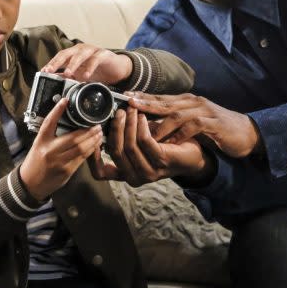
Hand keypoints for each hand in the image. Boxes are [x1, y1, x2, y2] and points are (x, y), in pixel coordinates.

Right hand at [20, 97, 103, 199]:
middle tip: (97, 124)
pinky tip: (96, 145)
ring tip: (99, 133)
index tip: (65, 100)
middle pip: (73, 137)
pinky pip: (82, 159)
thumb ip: (51, 135)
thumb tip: (69, 122)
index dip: (57, 110)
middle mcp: (50, 151)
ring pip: (81, 148)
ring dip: (93, 140)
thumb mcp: (39, 145)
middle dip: (88, 130)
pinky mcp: (67, 171)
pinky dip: (91, 150)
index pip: (48, 123)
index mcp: (41, 141)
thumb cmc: (35, 162)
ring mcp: (59, 162)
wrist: (30, 184)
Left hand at [41, 44, 131, 84]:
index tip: (43, 72)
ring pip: (80, 55)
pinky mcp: (104, 54)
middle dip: (57, 62)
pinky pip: (95, 60)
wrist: (117, 68)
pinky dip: (90, 67)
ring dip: (73, 64)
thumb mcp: (81, 75)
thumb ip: (69, 77)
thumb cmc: (98, 70)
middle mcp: (81, 50)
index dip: (51, 64)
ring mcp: (92, 50)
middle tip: (50, 71)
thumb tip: (55, 81)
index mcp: (73, 54)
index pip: (59, 57)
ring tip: (68, 74)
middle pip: (66, 53)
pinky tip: (86, 75)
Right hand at [96, 106, 210, 186]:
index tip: (92, 133)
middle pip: (115, 152)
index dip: (92, 156)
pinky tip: (144, 117)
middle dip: (115, 128)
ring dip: (129, 124)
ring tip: (132, 110)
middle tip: (119, 111)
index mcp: (125, 174)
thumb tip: (107, 114)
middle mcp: (134, 178)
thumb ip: (123, 135)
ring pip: (129, 146)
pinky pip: (144, 141)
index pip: (100, 173)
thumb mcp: (138, 142)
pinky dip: (141, 126)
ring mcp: (148, 173)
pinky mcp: (161, 162)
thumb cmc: (163, 146)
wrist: (194, 155)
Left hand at [124, 92, 260, 158]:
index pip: (161, 97)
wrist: (246, 133)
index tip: (125, 99)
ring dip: (160, 123)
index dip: (143, 98)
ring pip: (177, 114)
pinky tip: (171, 142)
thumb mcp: (193, 122)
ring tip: (145, 131)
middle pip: (165, 102)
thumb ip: (175, 121)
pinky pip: (194, 126)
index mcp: (187, 101)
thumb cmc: (216, 129)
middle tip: (128, 107)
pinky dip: (181, 134)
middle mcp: (194, 102)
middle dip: (145, 104)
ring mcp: (204, 111)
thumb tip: (150, 126)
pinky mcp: (214, 123)